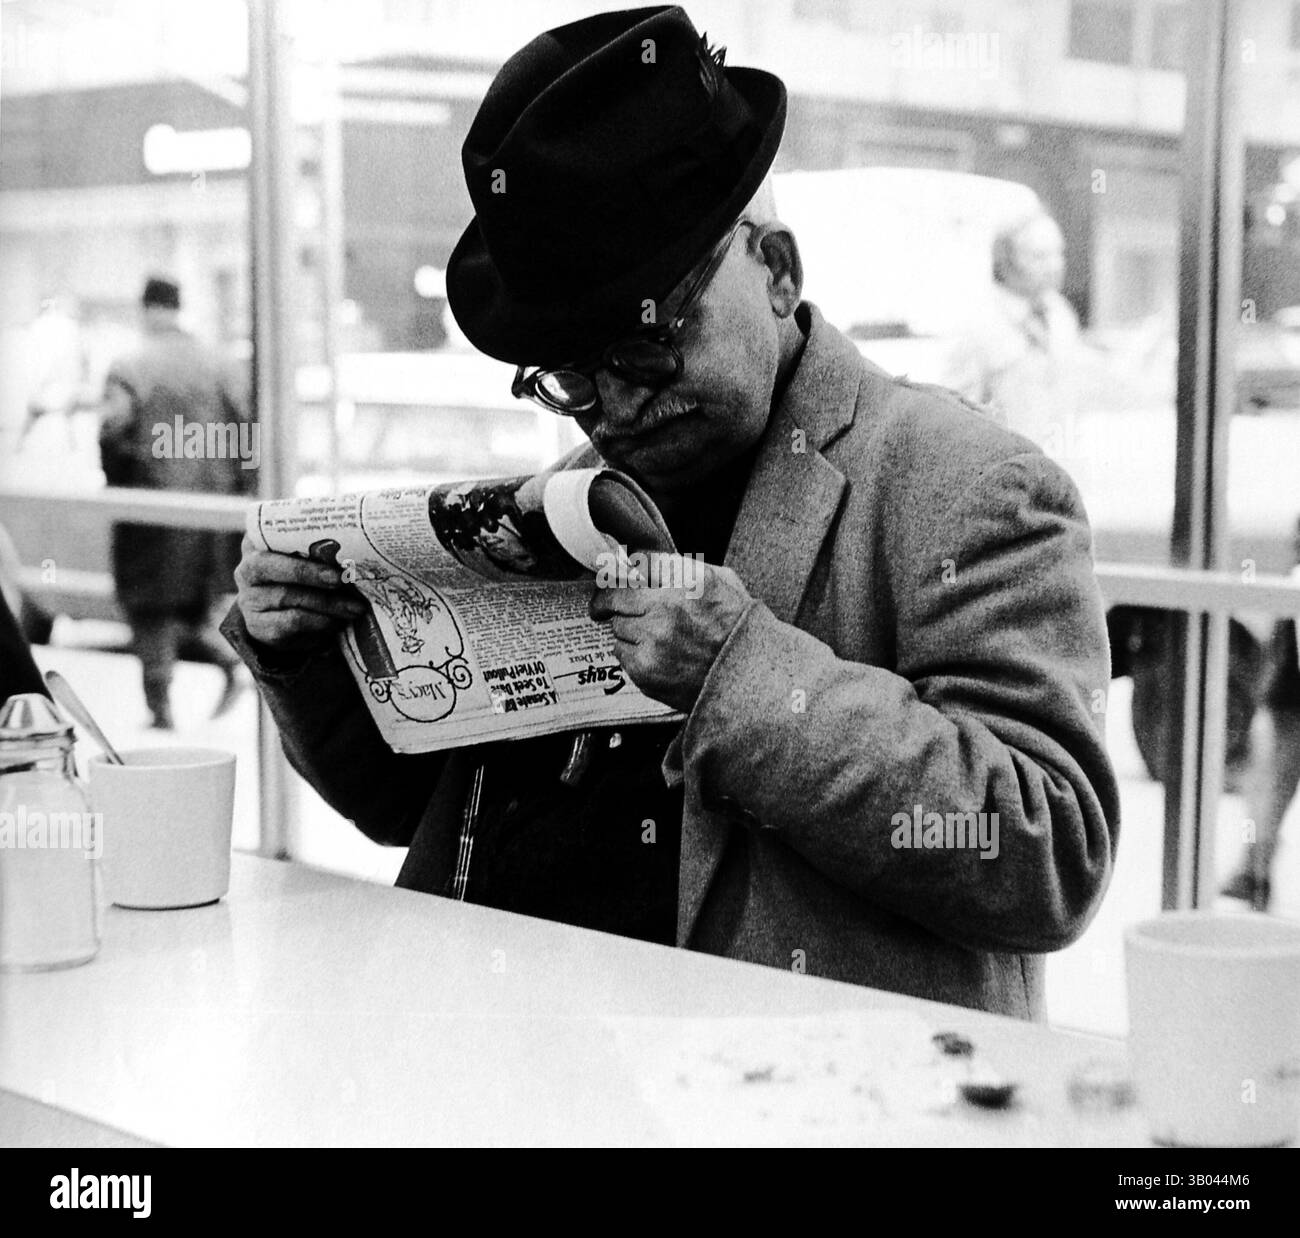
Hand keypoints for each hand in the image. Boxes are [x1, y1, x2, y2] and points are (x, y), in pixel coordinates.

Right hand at [233, 534, 367, 650]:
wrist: (285, 613)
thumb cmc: (305, 574)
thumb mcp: (308, 557)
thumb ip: (321, 549)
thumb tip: (354, 546)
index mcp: (257, 543)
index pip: (270, 539)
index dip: (298, 544)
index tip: (331, 553)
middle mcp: (246, 570)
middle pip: (273, 569)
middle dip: (311, 575)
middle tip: (340, 580)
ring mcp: (249, 600)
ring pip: (288, 599)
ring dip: (326, 604)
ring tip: (353, 607)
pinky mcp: (259, 627)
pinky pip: (291, 624)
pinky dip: (319, 623)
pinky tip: (337, 622)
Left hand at [588, 553, 751, 711]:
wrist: (750, 678)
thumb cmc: (738, 627)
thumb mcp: (722, 580)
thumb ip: (683, 565)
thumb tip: (644, 557)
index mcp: (687, 583)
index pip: (639, 562)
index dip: (630, 568)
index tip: (625, 575)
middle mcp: (666, 610)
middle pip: (616, 596)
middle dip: (616, 600)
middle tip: (609, 605)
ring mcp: (653, 643)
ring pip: (617, 627)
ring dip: (629, 628)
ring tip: (654, 635)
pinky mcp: (645, 671)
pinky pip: (621, 653)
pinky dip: (633, 652)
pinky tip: (656, 654)